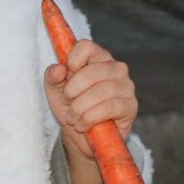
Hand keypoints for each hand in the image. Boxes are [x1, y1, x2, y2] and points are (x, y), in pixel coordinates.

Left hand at [44, 39, 137, 164]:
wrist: (81, 137)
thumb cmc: (71, 108)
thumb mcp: (55, 92)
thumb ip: (52, 77)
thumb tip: (59, 68)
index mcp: (97, 58)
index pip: (87, 46)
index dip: (73, 59)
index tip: (66, 73)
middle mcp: (116, 68)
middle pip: (94, 70)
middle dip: (74, 89)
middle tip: (66, 101)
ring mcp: (126, 86)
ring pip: (102, 91)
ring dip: (80, 107)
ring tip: (72, 118)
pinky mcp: (131, 106)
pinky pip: (111, 107)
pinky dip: (91, 118)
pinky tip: (83, 125)